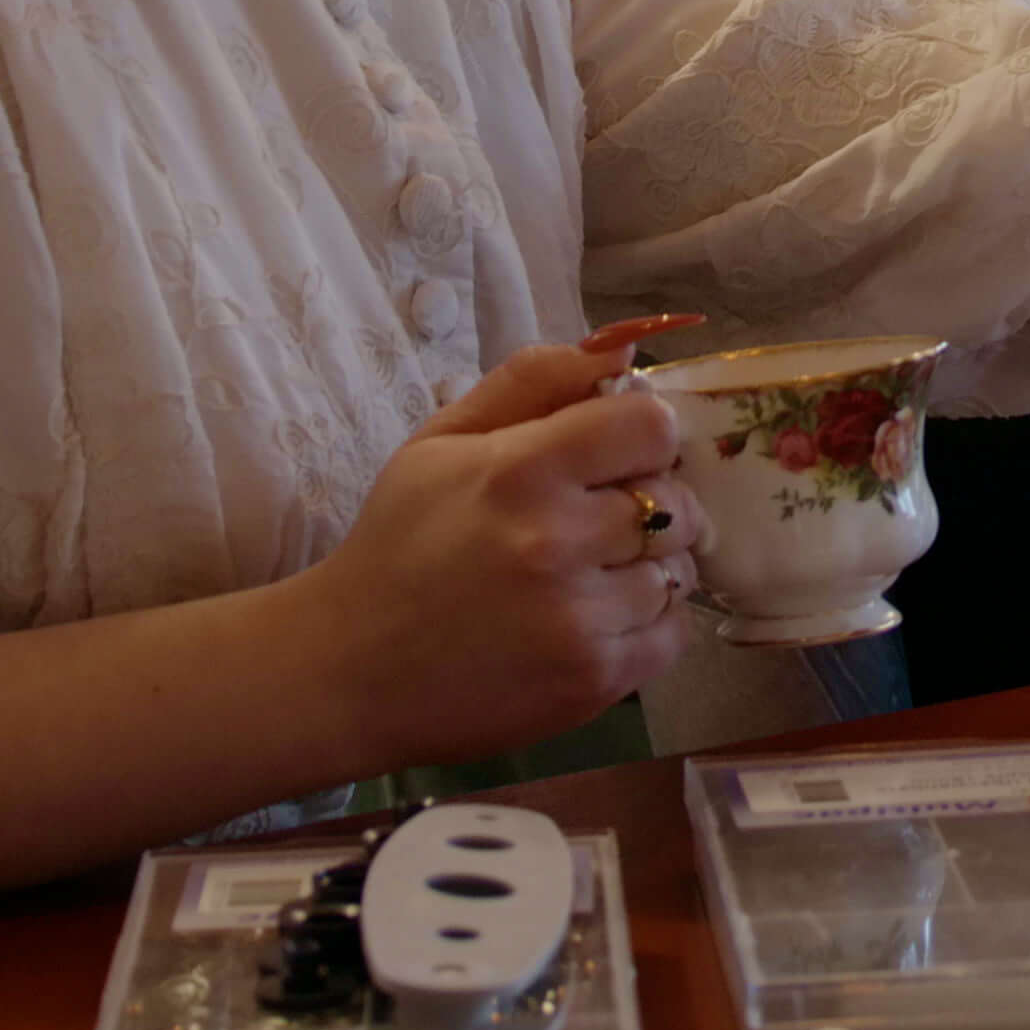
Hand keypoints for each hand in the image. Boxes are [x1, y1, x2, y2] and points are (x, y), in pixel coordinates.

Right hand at [278, 341, 692, 771]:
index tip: (617, 452)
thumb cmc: (400, 543)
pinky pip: (673, 633)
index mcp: (520, 471)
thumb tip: (620, 348)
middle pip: (674, 500)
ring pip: (677, 569)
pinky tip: (598, 616)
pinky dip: (649, 621)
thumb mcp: (442, 442)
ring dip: (647, 566)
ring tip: (591, 572)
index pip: (650, 426)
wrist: (352, 670)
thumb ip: (531, 382)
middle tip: (600, 518)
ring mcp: (580, 620)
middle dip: (650, 501)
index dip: (643, 434)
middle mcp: (557, 543)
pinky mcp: (594, 681)